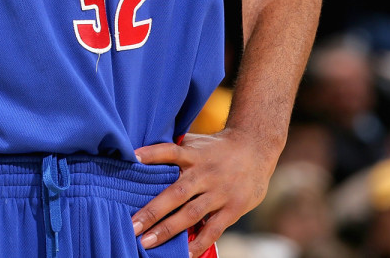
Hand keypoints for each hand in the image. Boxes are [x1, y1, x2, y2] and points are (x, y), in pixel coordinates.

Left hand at [131, 130, 275, 255]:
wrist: (256, 148)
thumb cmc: (218, 147)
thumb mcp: (197, 142)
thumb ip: (175, 150)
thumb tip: (141, 154)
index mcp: (193, 155)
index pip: (170, 152)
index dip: (152, 154)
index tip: (133, 158)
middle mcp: (204, 174)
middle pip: (176, 193)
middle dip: (153, 211)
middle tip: (132, 226)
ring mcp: (219, 192)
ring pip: (191, 214)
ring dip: (168, 229)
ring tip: (147, 243)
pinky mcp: (232, 208)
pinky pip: (213, 229)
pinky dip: (198, 243)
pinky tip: (184, 254)